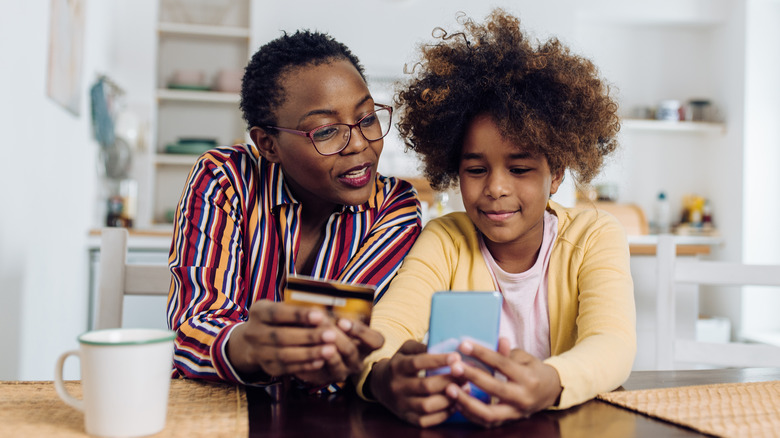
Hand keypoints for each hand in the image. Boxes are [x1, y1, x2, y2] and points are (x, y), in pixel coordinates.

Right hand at [227, 301, 380, 385]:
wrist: (253, 342)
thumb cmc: (276, 319)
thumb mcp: (280, 308)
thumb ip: (296, 309)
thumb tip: (324, 310)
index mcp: (258, 312)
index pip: (277, 313)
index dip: (298, 315)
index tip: (320, 315)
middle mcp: (254, 333)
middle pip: (281, 336)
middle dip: (308, 336)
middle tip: (331, 335)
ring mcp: (258, 353)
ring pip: (284, 355)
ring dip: (310, 353)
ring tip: (330, 350)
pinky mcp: (268, 367)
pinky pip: (287, 368)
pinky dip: (305, 365)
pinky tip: (321, 361)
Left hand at [295, 317, 383, 383]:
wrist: (317, 346)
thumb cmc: (333, 327)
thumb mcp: (341, 318)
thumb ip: (339, 313)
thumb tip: (325, 302)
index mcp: (367, 345)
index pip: (375, 341)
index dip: (360, 331)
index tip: (342, 321)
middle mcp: (357, 360)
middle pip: (351, 351)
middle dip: (335, 336)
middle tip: (321, 324)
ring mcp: (343, 371)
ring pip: (336, 363)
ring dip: (324, 348)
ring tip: (312, 336)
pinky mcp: (325, 378)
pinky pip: (319, 372)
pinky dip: (311, 360)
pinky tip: (303, 348)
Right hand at [369, 340, 461, 427]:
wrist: (379, 385)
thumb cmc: (400, 363)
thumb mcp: (405, 349)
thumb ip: (421, 346)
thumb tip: (443, 347)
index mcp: (397, 366)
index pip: (418, 363)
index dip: (438, 360)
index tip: (456, 357)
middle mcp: (397, 386)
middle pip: (426, 386)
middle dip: (449, 380)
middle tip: (465, 374)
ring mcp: (401, 404)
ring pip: (427, 405)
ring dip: (449, 398)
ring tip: (464, 389)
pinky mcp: (406, 418)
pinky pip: (426, 420)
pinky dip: (443, 413)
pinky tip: (455, 404)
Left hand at [446, 338, 561, 427]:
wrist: (549, 392)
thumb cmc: (532, 370)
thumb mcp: (524, 358)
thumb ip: (508, 352)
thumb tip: (499, 340)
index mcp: (528, 378)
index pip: (502, 364)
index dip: (482, 354)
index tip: (463, 344)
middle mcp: (523, 398)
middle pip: (495, 388)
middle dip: (472, 377)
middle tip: (454, 366)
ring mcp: (515, 413)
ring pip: (489, 413)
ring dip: (467, 402)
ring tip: (450, 389)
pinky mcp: (507, 422)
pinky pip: (486, 422)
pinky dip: (469, 413)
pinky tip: (455, 402)